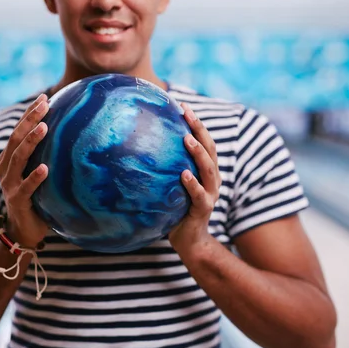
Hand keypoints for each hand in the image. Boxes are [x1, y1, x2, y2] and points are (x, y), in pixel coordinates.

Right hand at [0, 94, 49, 247]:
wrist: (23, 230)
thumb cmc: (36, 198)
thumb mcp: (40, 173)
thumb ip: (47, 156)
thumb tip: (75, 136)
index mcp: (10, 159)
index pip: (19, 130)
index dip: (30, 113)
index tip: (44, 97)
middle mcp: (6, 168)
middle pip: (16, 138)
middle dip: (30, 120)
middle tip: (45, 104)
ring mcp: (9, 184)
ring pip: (18, 158)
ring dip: (31, 141)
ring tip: (45, 128)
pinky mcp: (17, 200)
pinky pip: (26, 187)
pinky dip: (34, 177)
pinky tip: (45, 168)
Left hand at [169, 103, 221, 255]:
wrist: (189, 241)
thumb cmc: (176, 211)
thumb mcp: (171, 187)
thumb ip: (164, 170)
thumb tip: (135, 149)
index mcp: (206, 171)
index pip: (205, 142)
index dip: (197, 124)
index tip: (183, 106)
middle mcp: (213, 179)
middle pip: (210, 149)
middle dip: (200, 130)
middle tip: (188, 113)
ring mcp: (210, 194)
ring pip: (209, 169)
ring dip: (198, 153)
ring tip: (187, 139)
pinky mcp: (204, 210)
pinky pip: (199, 195)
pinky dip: (193, 184)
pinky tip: (183, 174)